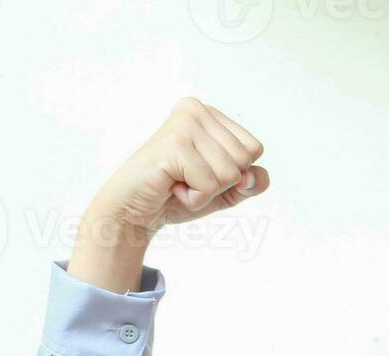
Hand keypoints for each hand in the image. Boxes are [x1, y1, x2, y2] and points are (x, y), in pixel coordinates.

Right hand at [87, 96, 268, 234]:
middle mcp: (195, 110)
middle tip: (187, 179)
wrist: (134, 212)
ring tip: (178, 182)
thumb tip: (251, 175)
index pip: (253, 149)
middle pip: (244, 160)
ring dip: (206, 192)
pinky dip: (194, 198)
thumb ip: (251, 182)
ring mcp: (183, 124)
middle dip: (220, 183)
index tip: (201, 172)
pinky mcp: (173, 144)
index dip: (234, 174)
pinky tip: (171, 187)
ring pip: (230, 173)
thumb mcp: (225, 191)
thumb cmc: (176, 196)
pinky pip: (210, 185)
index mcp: (209, 114)